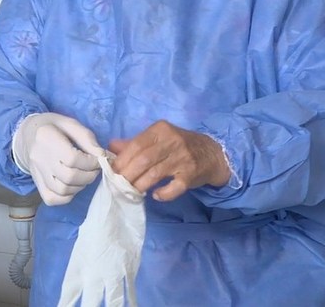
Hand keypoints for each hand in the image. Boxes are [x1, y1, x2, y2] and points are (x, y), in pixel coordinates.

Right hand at [13, 113, 103, 205]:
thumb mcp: (70, 123)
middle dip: (89, 175)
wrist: (28, 135)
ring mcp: (37, 173)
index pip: (72, 158)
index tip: (98, 159)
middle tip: (94, 169)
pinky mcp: (36, 184)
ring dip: (80, 186)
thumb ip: (86, 138)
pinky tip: (73, 185)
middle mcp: (39, 158)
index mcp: (46, 137)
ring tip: (84, 175)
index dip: (90, 162)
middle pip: (69, 177)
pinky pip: (52, 199)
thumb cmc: (53, 127)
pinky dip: (67, 196)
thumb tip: (102, 155)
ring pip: (62, 190)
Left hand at [109, 121, 230, 201]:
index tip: (112, 172)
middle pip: (143, 160)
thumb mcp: (159, 139)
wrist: (213, 154)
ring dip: (140, 185)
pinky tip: (156, 195)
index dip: (122, 160)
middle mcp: (172, 141)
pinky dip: (163, 193)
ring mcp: (183, 158)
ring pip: (155, 174)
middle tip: (119, 185)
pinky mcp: (191, 174)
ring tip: (132, 192)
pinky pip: (174, 187)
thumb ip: (136, 143)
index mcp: (160, 130)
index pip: (136, 145)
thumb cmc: (179, 146)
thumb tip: (111, 146)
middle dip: (128, 175)